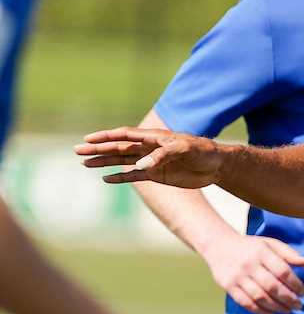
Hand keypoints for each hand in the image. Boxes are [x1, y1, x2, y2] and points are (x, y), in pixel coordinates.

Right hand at [75, 127, 222, 187]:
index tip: (89, 138)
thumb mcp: (185, 150)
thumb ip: (163, 156)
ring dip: (104, 161)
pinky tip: (106, 178)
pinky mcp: (157, 175)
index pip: (125, 135)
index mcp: (154, 137)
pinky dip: (120, 177)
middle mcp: (149, 148)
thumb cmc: (202, 151)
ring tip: (84, 162)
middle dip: (98, 148)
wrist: (217, 165)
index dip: (107, 136)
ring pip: (122, 161)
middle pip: (118, 148)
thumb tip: (141, 165)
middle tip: (77, 150)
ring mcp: (151, 161)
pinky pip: (134, 176)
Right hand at [203, 234, 303, 313]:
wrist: (219, 245)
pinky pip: (245, 302)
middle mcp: (249, 265)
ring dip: (276, 306)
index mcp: (262, 252)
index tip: (303, 292)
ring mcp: (237, 277)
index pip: (282, 271)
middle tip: (298, 306)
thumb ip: (288, 253)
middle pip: (272, 286)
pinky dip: (258, 310)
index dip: (295, 284)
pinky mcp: (228, 286)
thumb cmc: (250, 246)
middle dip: (288, 298)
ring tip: (287, 310)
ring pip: (259, 296)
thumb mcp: (270, 243)